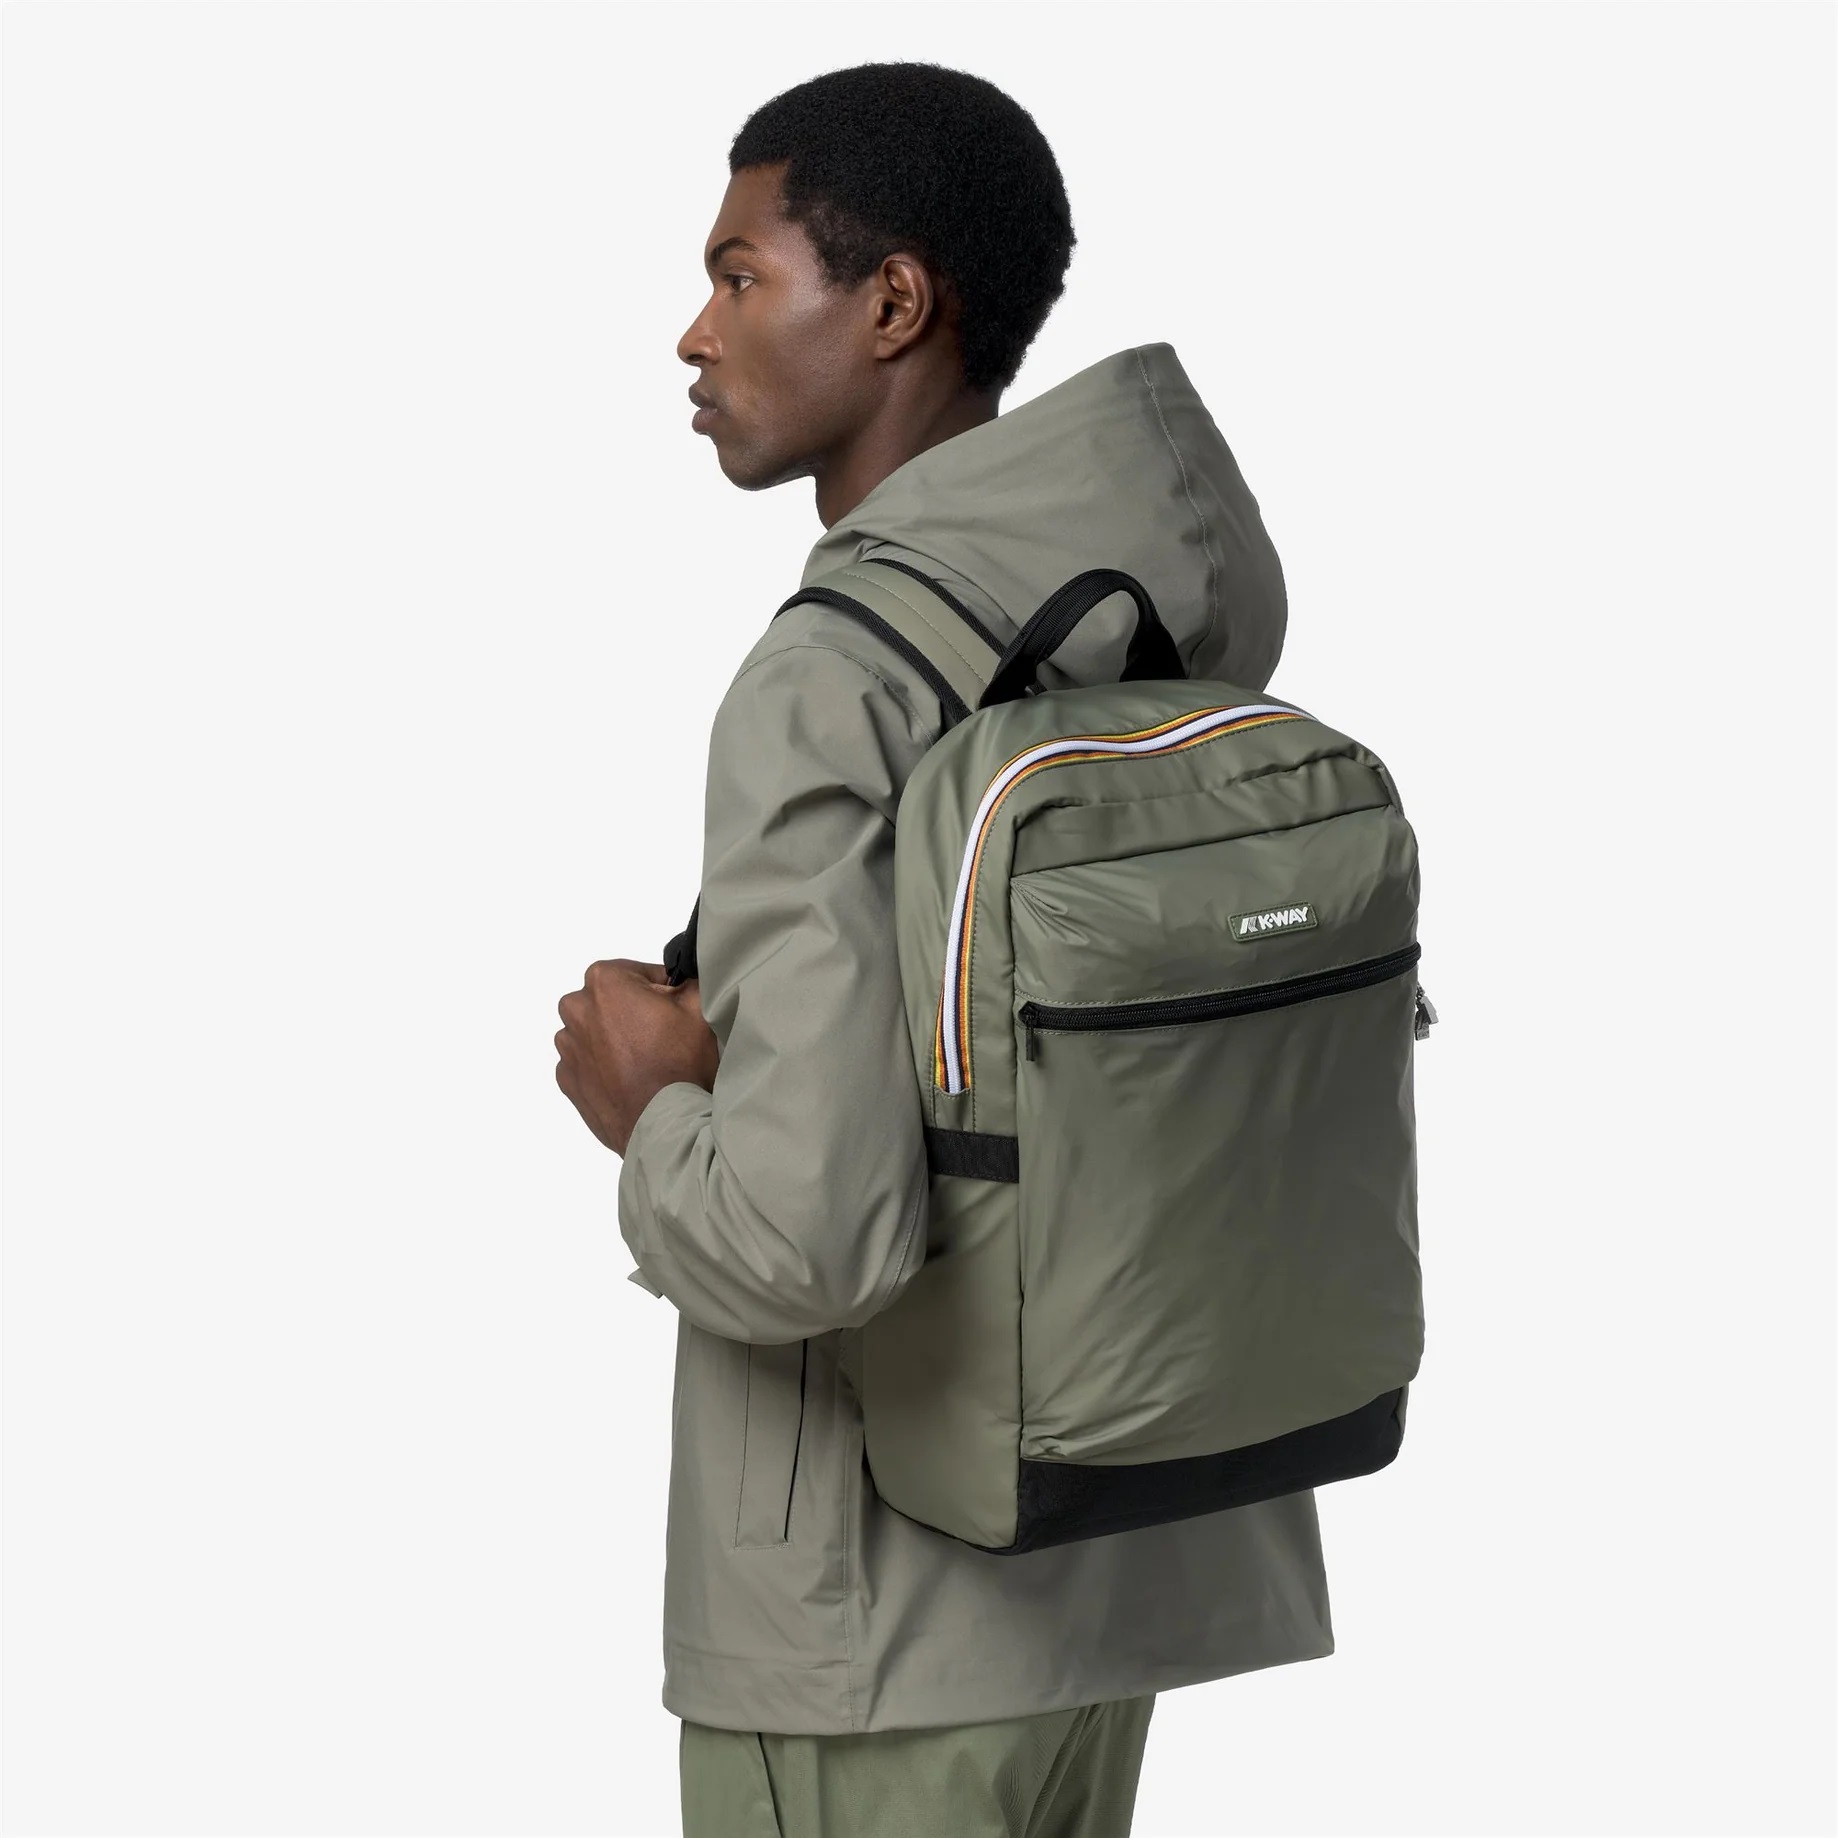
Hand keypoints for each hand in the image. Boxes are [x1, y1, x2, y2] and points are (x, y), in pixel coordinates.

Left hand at [555, 958, 720, 1156]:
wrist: (662, 1126)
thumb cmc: (679, 1063)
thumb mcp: (699, 1007)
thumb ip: (688, 979)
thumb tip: (683, 978)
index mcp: (604, 981)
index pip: (638, 973)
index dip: (661, 990)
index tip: (675, 1011)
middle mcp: (575, 1009)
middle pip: (610, 1000)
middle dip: (632, 1011)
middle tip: (661, 1037)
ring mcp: (567, 1048)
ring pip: (594, 1031)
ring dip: (615, 1038)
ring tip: (645, 1062)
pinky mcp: (567, 1080)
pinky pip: (586, 1062)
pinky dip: (603, 1066)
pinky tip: (629, 1079)